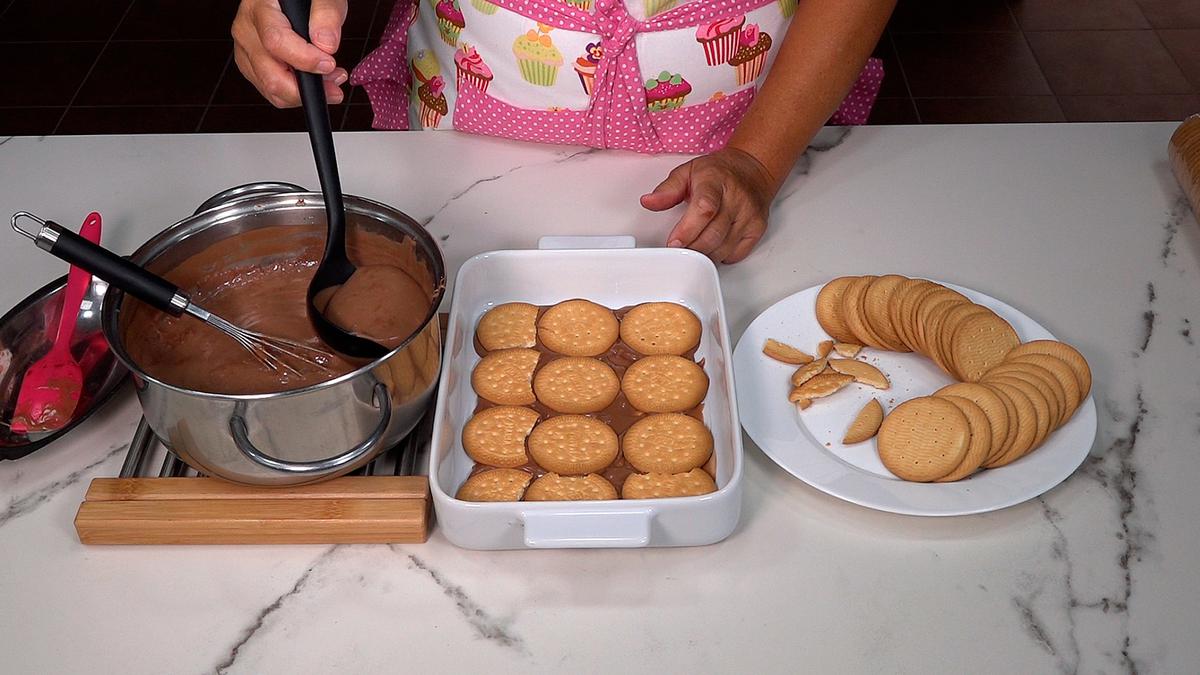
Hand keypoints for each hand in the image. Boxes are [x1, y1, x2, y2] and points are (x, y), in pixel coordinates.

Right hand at [232, 0, 349, 106]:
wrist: (286, 1)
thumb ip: (326, 13)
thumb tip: (326, 45)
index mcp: (259, 9)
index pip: (275, 42)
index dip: (305, 59)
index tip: (329, 64)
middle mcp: (246, 32)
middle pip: (270, 75)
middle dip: (307, 88)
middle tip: (336, 83)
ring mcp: (246, 52)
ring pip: (271, 89)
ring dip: (304, 93)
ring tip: (330, 79)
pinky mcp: (252, 67)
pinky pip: (272, 91)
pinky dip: (296, 93)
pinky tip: (315, 79)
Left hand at [640, 147, 777, 263]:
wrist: (753, 169)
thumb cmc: (719, 172)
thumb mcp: (688, 171)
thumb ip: (667, 189)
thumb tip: (649, 202)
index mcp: (715, 181)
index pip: (704, 209)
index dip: (688, 230)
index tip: (673, 243)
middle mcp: (737, 198)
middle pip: (713, 234)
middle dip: (691, 248)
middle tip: (678, 250)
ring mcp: (749, 215)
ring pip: (724, 248)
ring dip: (704, 255)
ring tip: (692, 248)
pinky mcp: (758, 229)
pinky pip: (736, 254)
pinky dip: (720, 256)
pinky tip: (712, 247)